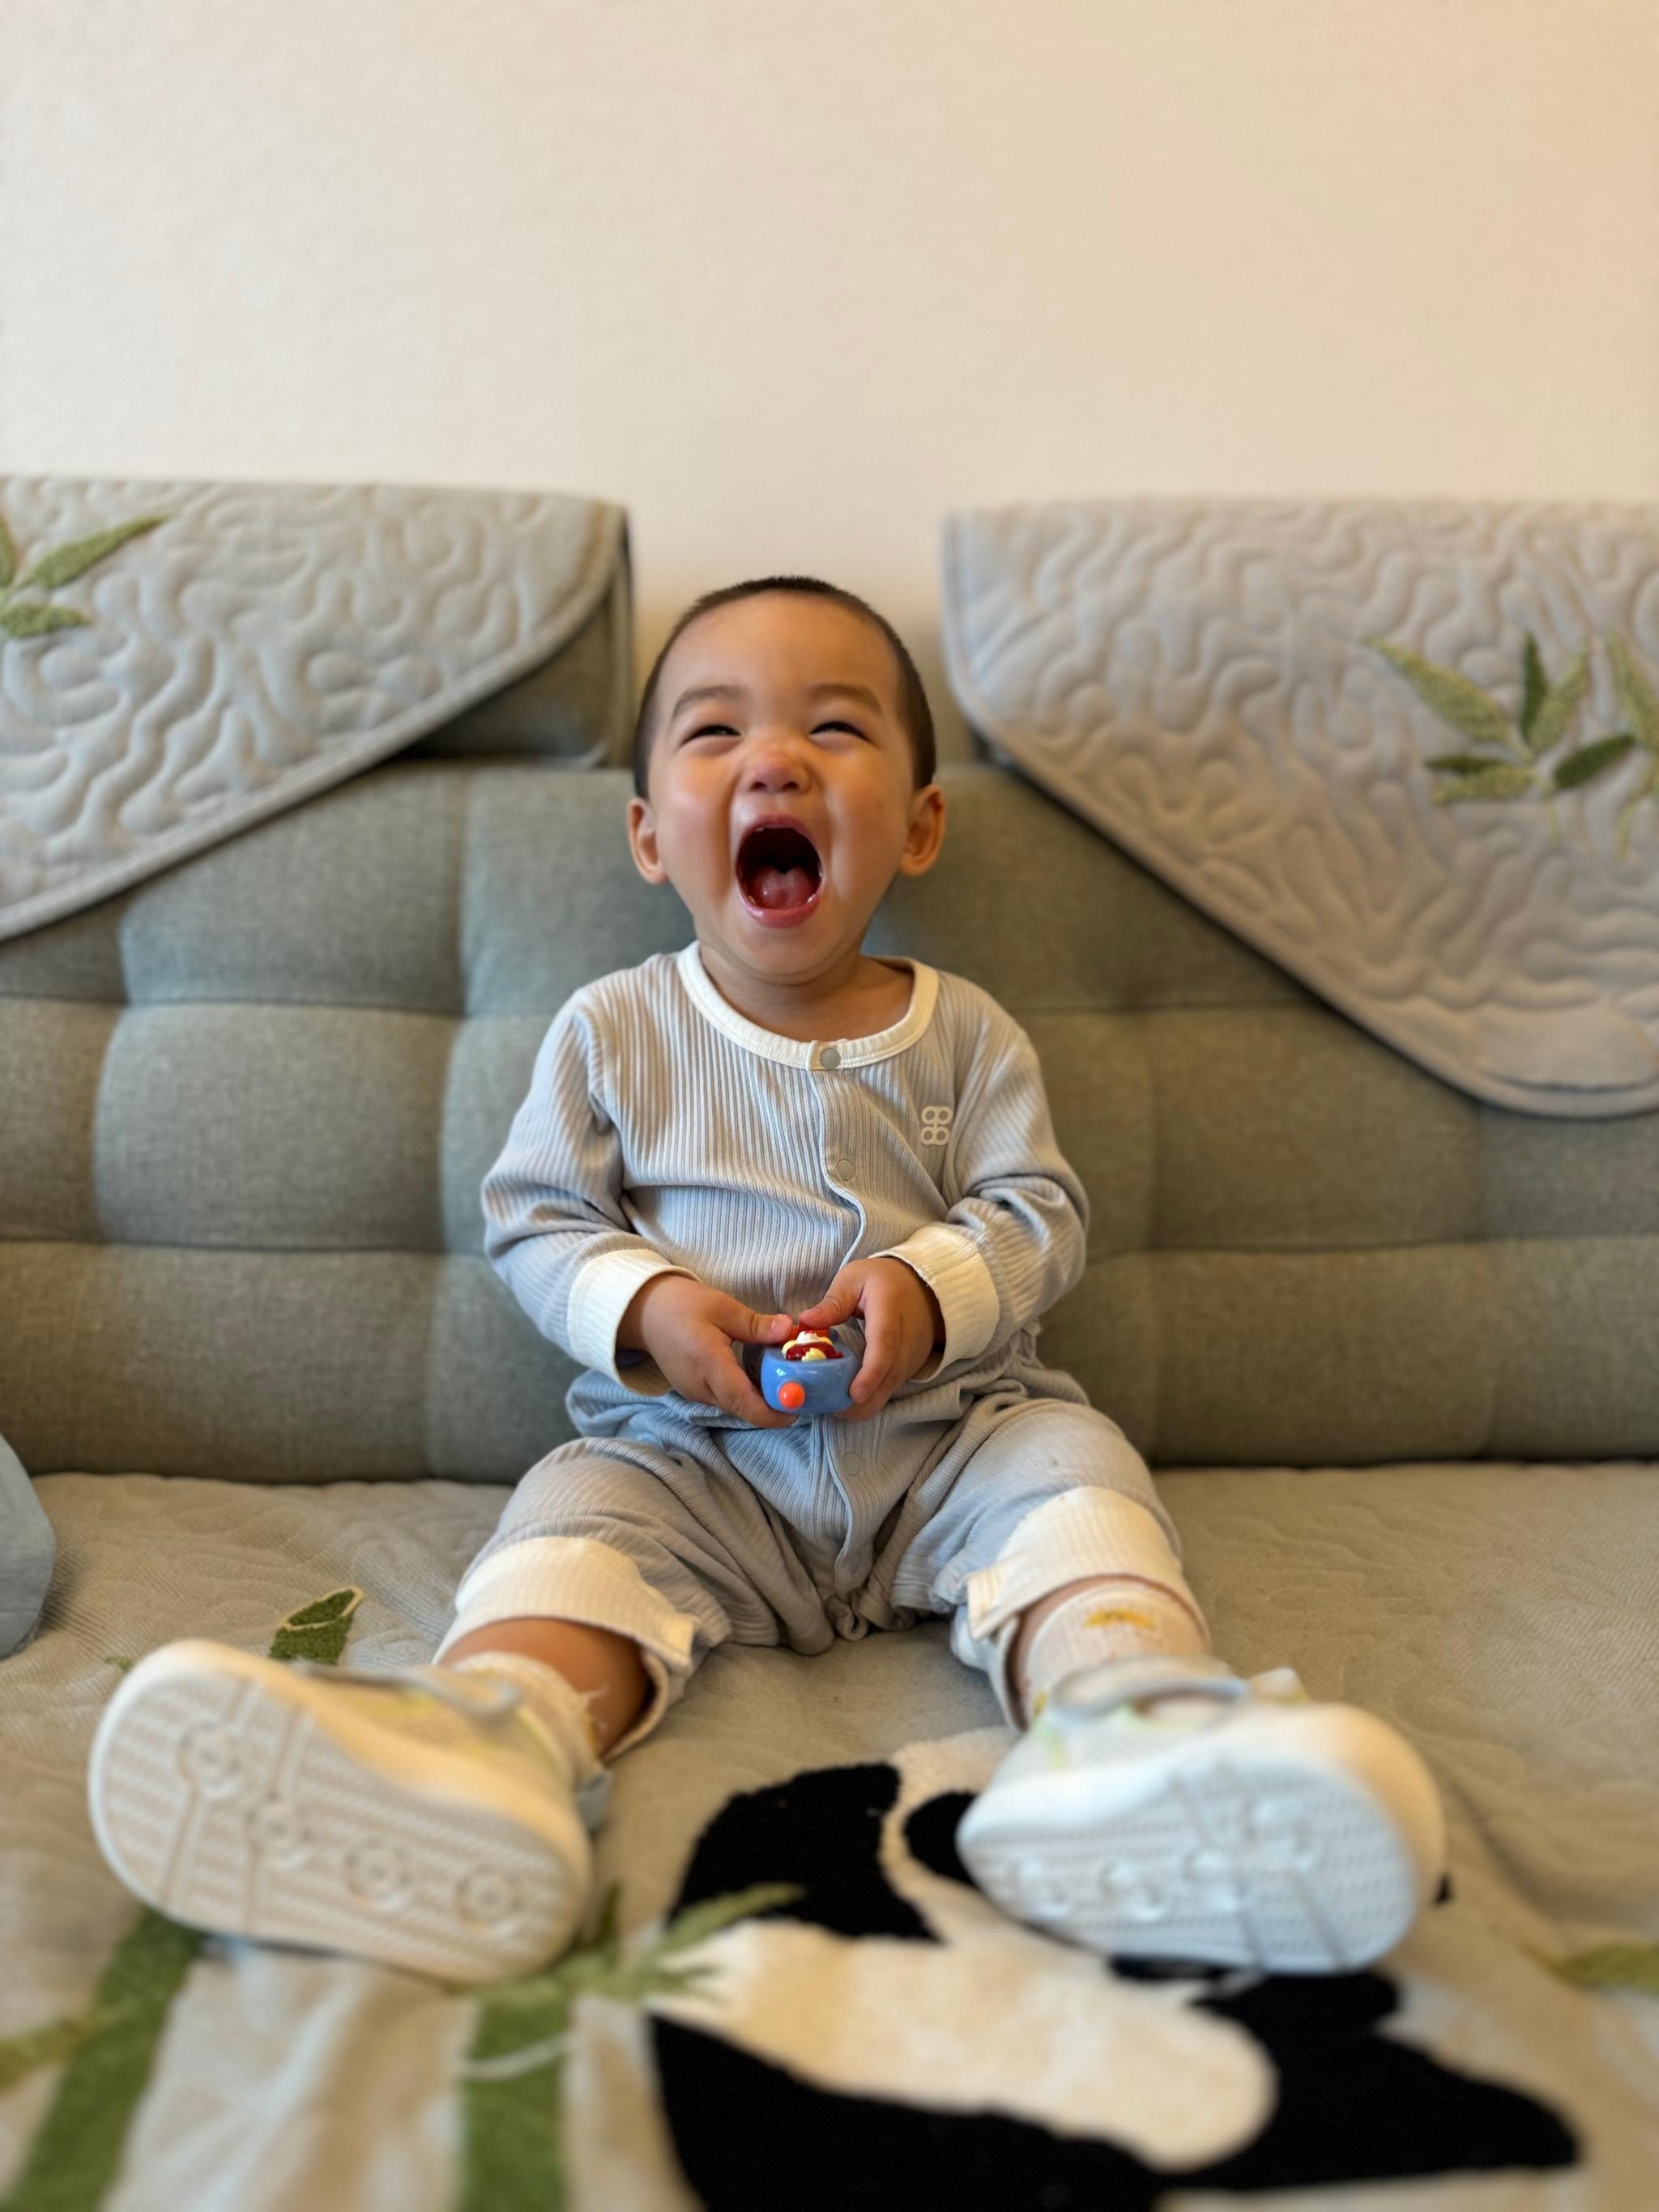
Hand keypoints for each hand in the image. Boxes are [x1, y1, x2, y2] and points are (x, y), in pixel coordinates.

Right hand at [619, 1274, 798, 1426]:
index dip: (772, 1413)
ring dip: (757, 1401)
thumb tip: (789, 1330)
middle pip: (741, 1409)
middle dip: (771, 1407)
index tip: (797, 1410)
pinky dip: (743, 1394)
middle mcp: (699, 1386)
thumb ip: (756, 1324)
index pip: (743, 1401)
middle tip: (800, 1393)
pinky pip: (723, 1399)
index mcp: (708, 1363)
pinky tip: (758, 1378)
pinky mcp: (691, 1390)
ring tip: (783, 1383)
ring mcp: (692, 1392)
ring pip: (732, 1406)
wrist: (644, 1310)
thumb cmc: (682, 1304)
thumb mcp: (723, 1306)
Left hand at [794, 1258, 943, 1421]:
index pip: (885, 1344)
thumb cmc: (883, 1280)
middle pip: (890, 1376)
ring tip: (835, 1406)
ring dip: (866, 1403)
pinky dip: (873, 1396)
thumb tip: (806, 1322)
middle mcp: (908, 1338)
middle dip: (864, 1400)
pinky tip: (850, 1398)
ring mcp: (912, 1356)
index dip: (871, 1372)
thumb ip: (832, 1302)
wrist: (925, 1287)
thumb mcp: (855, 1278)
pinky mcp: (910, 1367)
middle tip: (833, 1410)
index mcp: (890, 1309)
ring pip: (891, 1388)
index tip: (854, 1393)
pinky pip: (892, 1387)